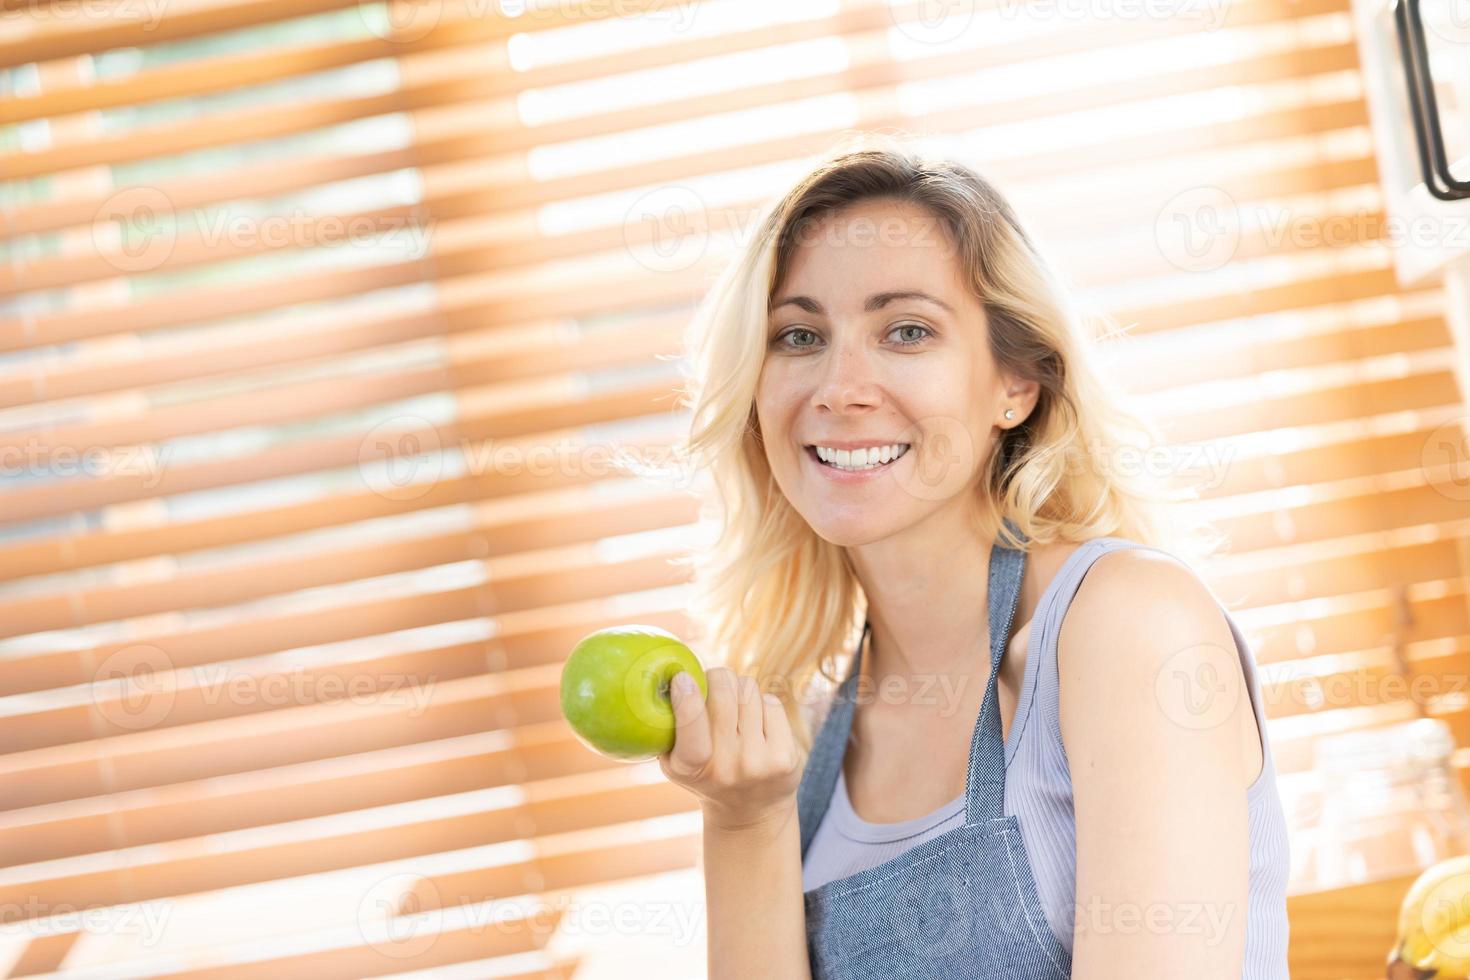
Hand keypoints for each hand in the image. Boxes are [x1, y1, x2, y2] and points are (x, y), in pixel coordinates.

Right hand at [657, 666, 802, 832]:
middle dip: (717, 678)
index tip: (682, 678)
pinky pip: (771, 702)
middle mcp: (725, 767)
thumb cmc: (706, 771)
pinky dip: (762, 704)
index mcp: (689, 768)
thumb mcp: (676, 760)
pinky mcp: (785, 757)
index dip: (687, 697)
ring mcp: (757, 762)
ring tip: (737, 709)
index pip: (691, 723)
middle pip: (723, 691)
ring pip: (748, 690)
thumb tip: (675, 677)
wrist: (751, 811)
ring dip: (740, 689)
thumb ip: (670, 725)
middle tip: (714, 684)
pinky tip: (758, 724)